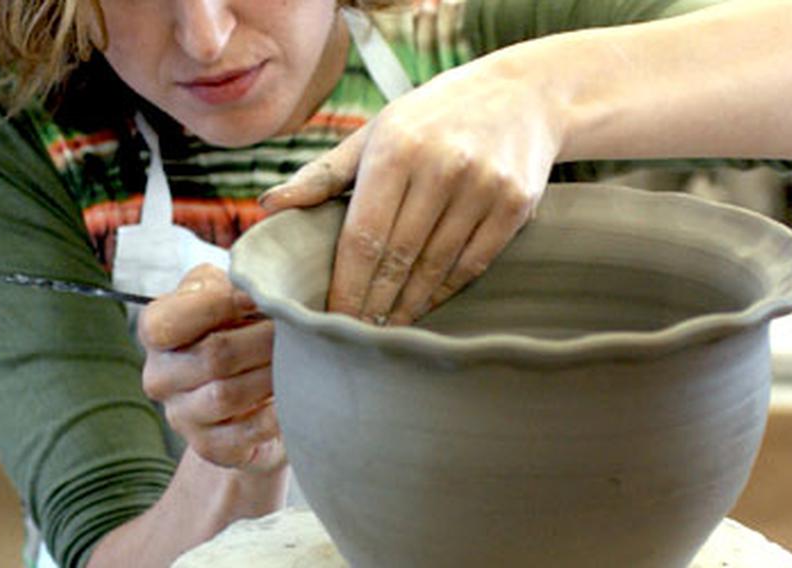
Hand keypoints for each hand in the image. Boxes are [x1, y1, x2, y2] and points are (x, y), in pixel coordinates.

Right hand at [138, 264, 284, 471]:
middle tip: (297, 329)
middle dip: (263, 339)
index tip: (258, 300)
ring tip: (300, 358)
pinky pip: (246, 432)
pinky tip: (293, 395)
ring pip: (228, 395)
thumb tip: (252, 288)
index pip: (165, 323)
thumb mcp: (226, 292)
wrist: (253, 391)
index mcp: (157, 332)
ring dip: (272, 374)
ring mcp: (182, 417)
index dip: (218, 306)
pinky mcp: (212, 448)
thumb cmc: (240, 329)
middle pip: (213, 355)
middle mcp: (160, 377)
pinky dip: (276, 413)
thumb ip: (228, 282)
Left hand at [260, 57, 560, 324]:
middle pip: (398, 258)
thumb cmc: (432, 117)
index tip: (331, 319)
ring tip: (385, 333)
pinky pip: (472, 263)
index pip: (363, 236)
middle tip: (355, 338)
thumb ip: (324, 174)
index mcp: (396, 148)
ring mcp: (483, 186)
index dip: (347, 285)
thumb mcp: (376, 132)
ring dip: (407, 306)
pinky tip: (424, 307)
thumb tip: (269, 205)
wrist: (522, 94)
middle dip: (373, 305)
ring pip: (436, 267)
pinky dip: (445, 291)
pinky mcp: (515, 204)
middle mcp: (441, 167)